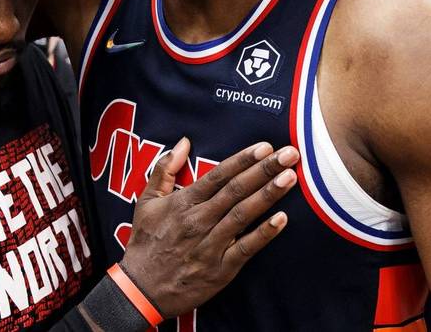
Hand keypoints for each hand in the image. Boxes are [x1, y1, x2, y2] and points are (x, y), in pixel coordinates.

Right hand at [119, 139, 299, 316]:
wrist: (140, 288)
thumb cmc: (145, 242)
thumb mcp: (146, 201)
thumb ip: (164, 169)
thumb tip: (184, 142)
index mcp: (183, 203)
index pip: (218, 175)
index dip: (243, 160)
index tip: (265, 146)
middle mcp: (198, 221)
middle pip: (236, 190)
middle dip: (265, 169)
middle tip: (289, 154)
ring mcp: (210, 245)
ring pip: (243, 215)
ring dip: (268, 195)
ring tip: (289, 177)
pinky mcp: (220, 269)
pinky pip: (246, 248)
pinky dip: (264, 233)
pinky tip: (282, 219)